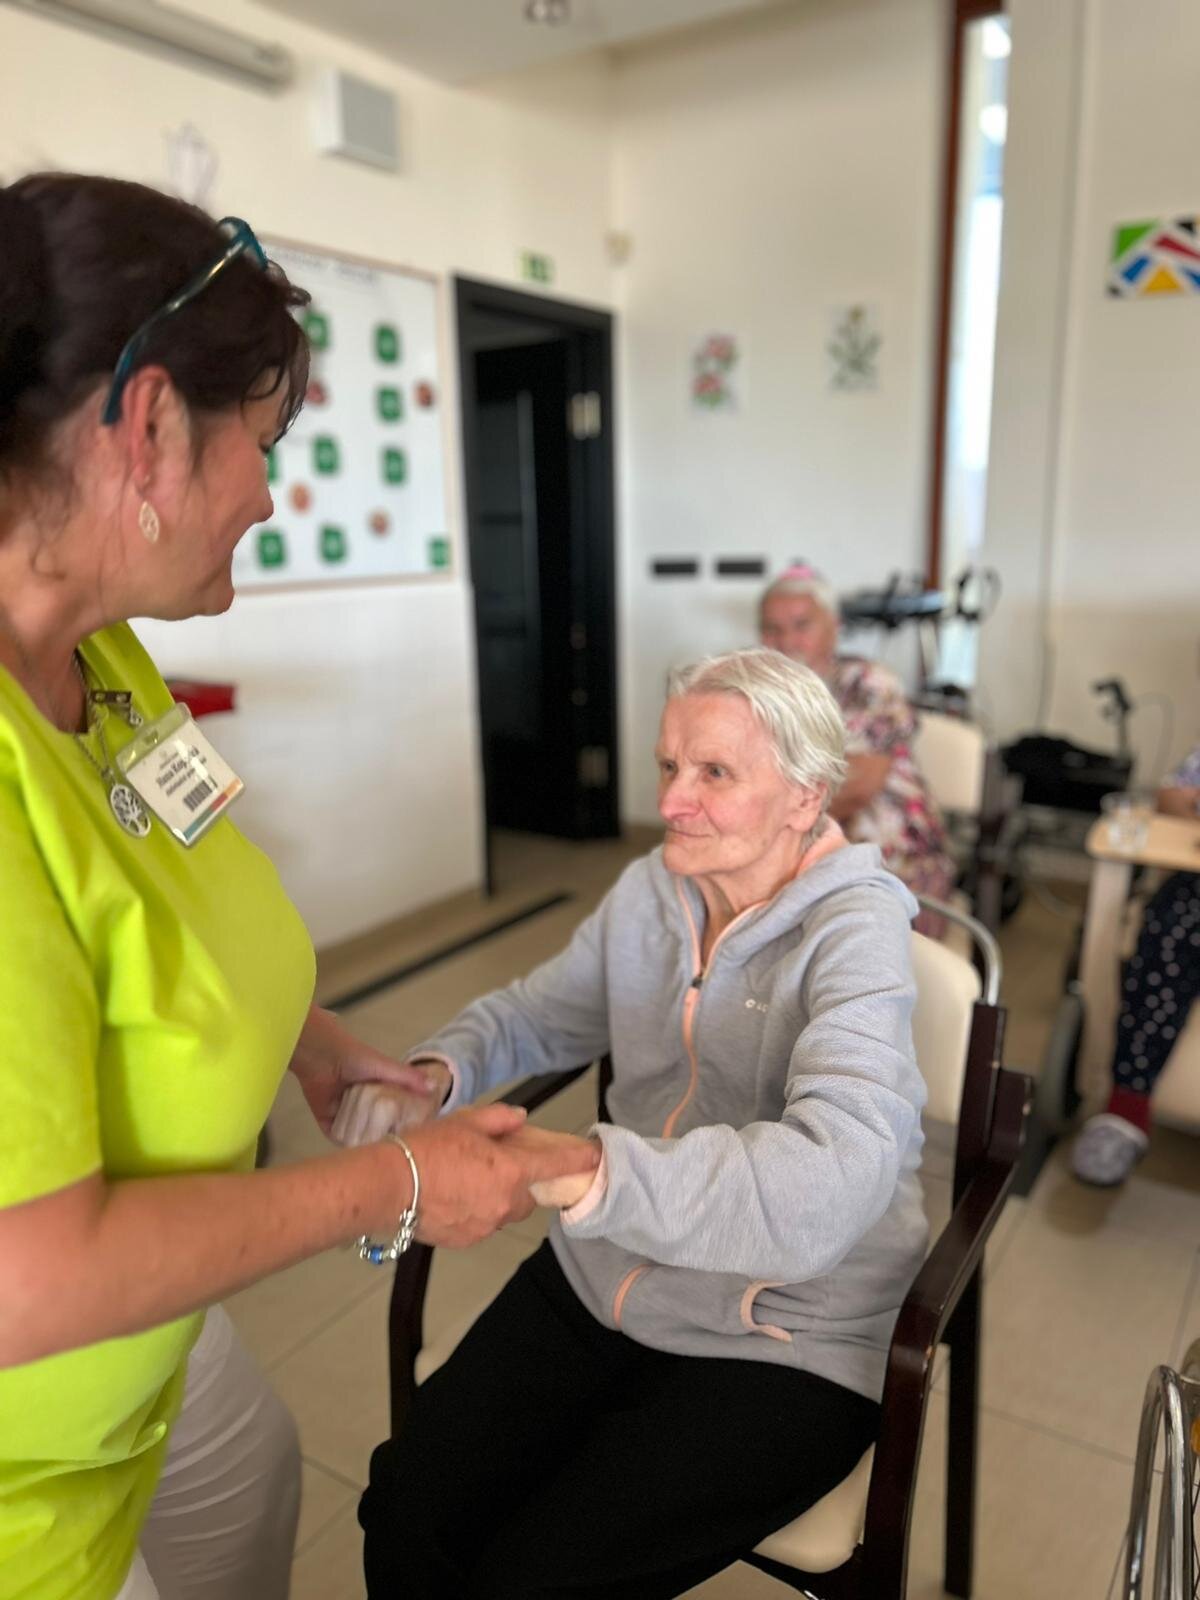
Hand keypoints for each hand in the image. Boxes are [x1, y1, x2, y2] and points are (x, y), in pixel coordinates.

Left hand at [289, 1006, 449, 1137]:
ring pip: (356, 1140)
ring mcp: (347, 1120)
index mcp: (380, 1102)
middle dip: (375, 1130)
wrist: (323, 1054)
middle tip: (379, 1125)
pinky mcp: (329, 1123)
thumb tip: (434, 1086)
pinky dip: (340, 1132)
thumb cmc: (356, 1057)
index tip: (402, 1132)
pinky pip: (337, 1138)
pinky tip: (345, 1116)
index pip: (393, 1125)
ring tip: (354, 1104)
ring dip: (355, 1126)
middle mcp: (365, 1114)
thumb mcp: (388, 1067)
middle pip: (375, 1136)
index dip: (398, 1128)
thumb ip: (410, 1078)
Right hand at [400, 1109, 600, 1247]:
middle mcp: (504, 1203)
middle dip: (519, 1181)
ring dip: (496, 1197)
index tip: (594, 1157)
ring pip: (504, 1211)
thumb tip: (519, 1119)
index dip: (577, 1160)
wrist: (389, 1186)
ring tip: (466, 1180)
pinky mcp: (466, 1240)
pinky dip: (476, 1212)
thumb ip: (498, 1120)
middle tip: (495, 1164)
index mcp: (510, 1171)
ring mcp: (486, 1225)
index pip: (554, 1166)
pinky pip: (482, 1224)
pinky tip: (453, 1197)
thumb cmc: (425, 1149)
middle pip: (527, 1195)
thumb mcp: (465, 1122)